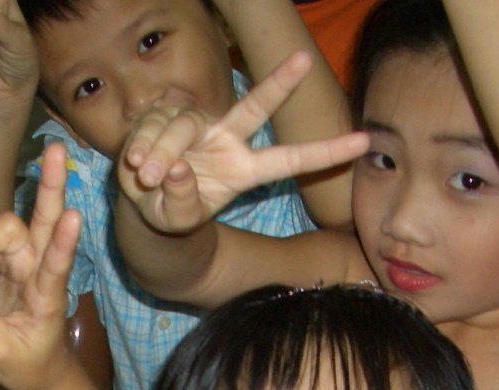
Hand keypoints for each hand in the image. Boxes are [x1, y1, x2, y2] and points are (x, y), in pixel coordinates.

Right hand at [0, 140, 85, 389]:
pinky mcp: (12, 264)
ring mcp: (27, 265)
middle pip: (46, 222)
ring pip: (10, 228)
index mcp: (48, 300)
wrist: (41, 373)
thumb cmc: (26, 366)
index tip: (73, 218)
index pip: (57, 267)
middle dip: (51, 187)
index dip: (63, 243)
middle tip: (57, 150)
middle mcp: (40, 273)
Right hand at [117, 51, 366, 233]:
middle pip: (256, 106)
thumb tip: (176, 168)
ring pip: (182, 126)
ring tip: (145, 176)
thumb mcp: (176, 220)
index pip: (289, 159)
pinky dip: (141, 146)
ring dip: (160, 152)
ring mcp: (198, 124)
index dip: (326, 151)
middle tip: (304, 59)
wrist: (142, 201)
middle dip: (280, 82)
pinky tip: (134, 163)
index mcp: (243, 170)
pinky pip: (154, 124)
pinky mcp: (166, 115)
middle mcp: (227, 139)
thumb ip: (180, 202)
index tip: (364, 142)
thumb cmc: (171, 212)